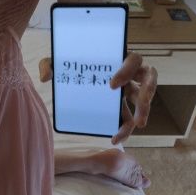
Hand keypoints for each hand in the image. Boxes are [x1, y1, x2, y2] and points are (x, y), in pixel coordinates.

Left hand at [37, 54, 157, 144]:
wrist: (72, 73)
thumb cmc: (71, 62)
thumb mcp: (60, 60)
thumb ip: (49, 63)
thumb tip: (46, 76)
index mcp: (118, 56)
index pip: (133, 59)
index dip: (126, 71)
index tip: (111, 85)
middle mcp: (128, 72)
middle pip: (149, 78)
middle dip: (146, 95)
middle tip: (137, 108)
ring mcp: (128, 88)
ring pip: (144, 98)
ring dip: (143, 112)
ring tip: (137, 125)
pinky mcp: (122, 105)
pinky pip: (129, 117)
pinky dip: (125, 128)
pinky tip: (115, 138)